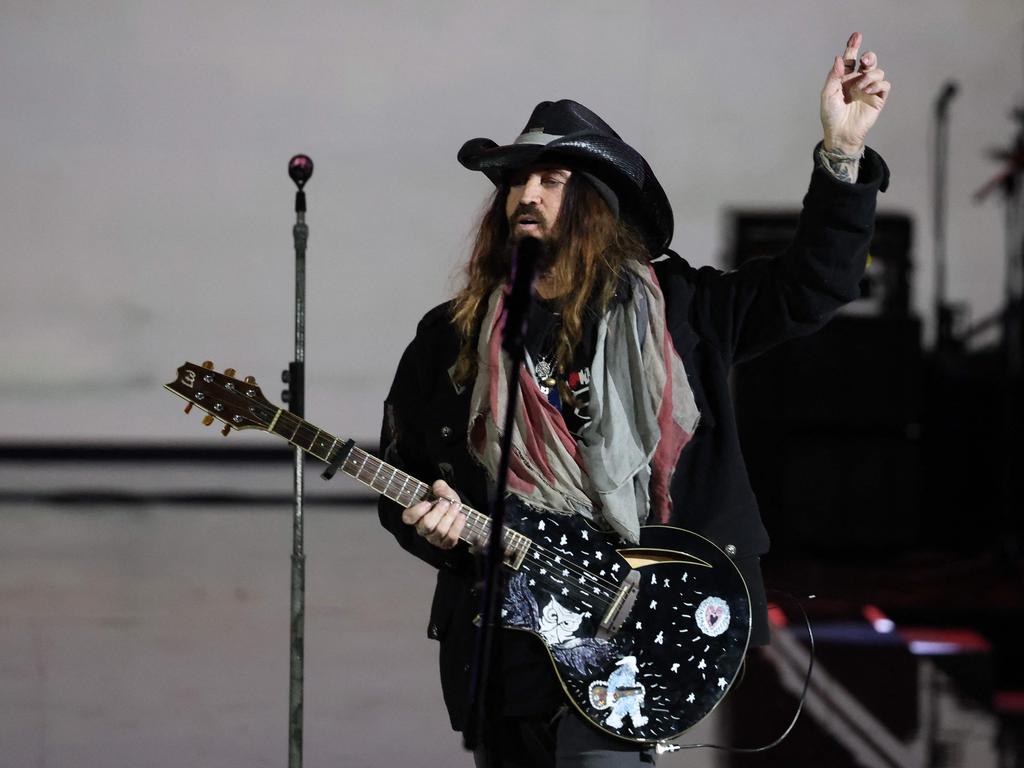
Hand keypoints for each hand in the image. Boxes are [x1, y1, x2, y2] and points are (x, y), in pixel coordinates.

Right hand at [401, 479, 465, 549]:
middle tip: (445, 503)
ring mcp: (434, 538)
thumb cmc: (446, 502)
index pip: (408, 517)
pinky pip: (450, 537)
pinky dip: (457, 526)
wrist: (457, 512)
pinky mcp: (445, 544)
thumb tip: (439, 486)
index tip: (427, 503)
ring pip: (440, 531)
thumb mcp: (443, 491)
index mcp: (416, 516)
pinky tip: (461, 516)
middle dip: (438, 512)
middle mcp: (422, 529)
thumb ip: (440, 487)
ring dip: (450, 516)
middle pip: (426, 525)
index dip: (417, 511)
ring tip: (456, 506)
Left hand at [820, 32, 890, 154]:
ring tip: (860, 87)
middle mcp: (858, 81)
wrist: (840, 133)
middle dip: (869, 57)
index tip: (856, 36)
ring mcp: (869, 90)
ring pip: (878, 72)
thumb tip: (840, 58)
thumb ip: (834, 76)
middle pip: (869, 62)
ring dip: (870, 75)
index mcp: (845, 78)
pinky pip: (884, 85)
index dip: (853, 47)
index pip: (851, 59)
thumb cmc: (831, 115)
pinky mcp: (878, 99)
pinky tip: (867, 91)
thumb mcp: (827, 94)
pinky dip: (877, 84)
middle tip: (865, 60)